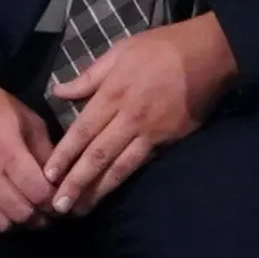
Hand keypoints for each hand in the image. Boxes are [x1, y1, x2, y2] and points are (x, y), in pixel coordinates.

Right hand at [0, 60, 60, 236]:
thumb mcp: (28, 120)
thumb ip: (45, 152)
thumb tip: (61, 179)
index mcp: (8, 153)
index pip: (40, 194)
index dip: (55, 201)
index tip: (60, 198)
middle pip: (22, 213)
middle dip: (40, 216)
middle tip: (46, 209)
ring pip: (0, 224)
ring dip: (17, 222)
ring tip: (24, 210)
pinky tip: (0, 212)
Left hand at [41, 14, 236, 215]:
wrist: (211, 54)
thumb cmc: (162, 48)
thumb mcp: (120, 52)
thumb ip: (89, 76)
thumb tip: (58, 91)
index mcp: (113, 94)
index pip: (82, 131)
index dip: (64, 155)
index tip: (47, 174)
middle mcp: (129, 118)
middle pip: (97, 155)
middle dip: (76, 182)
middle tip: (57, 206)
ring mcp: (151, 132)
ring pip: (120, 167)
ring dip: (98, 190)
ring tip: (81, 209)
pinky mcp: (170, 140)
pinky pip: (142, 162)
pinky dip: (125, 179)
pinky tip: (112, 192)